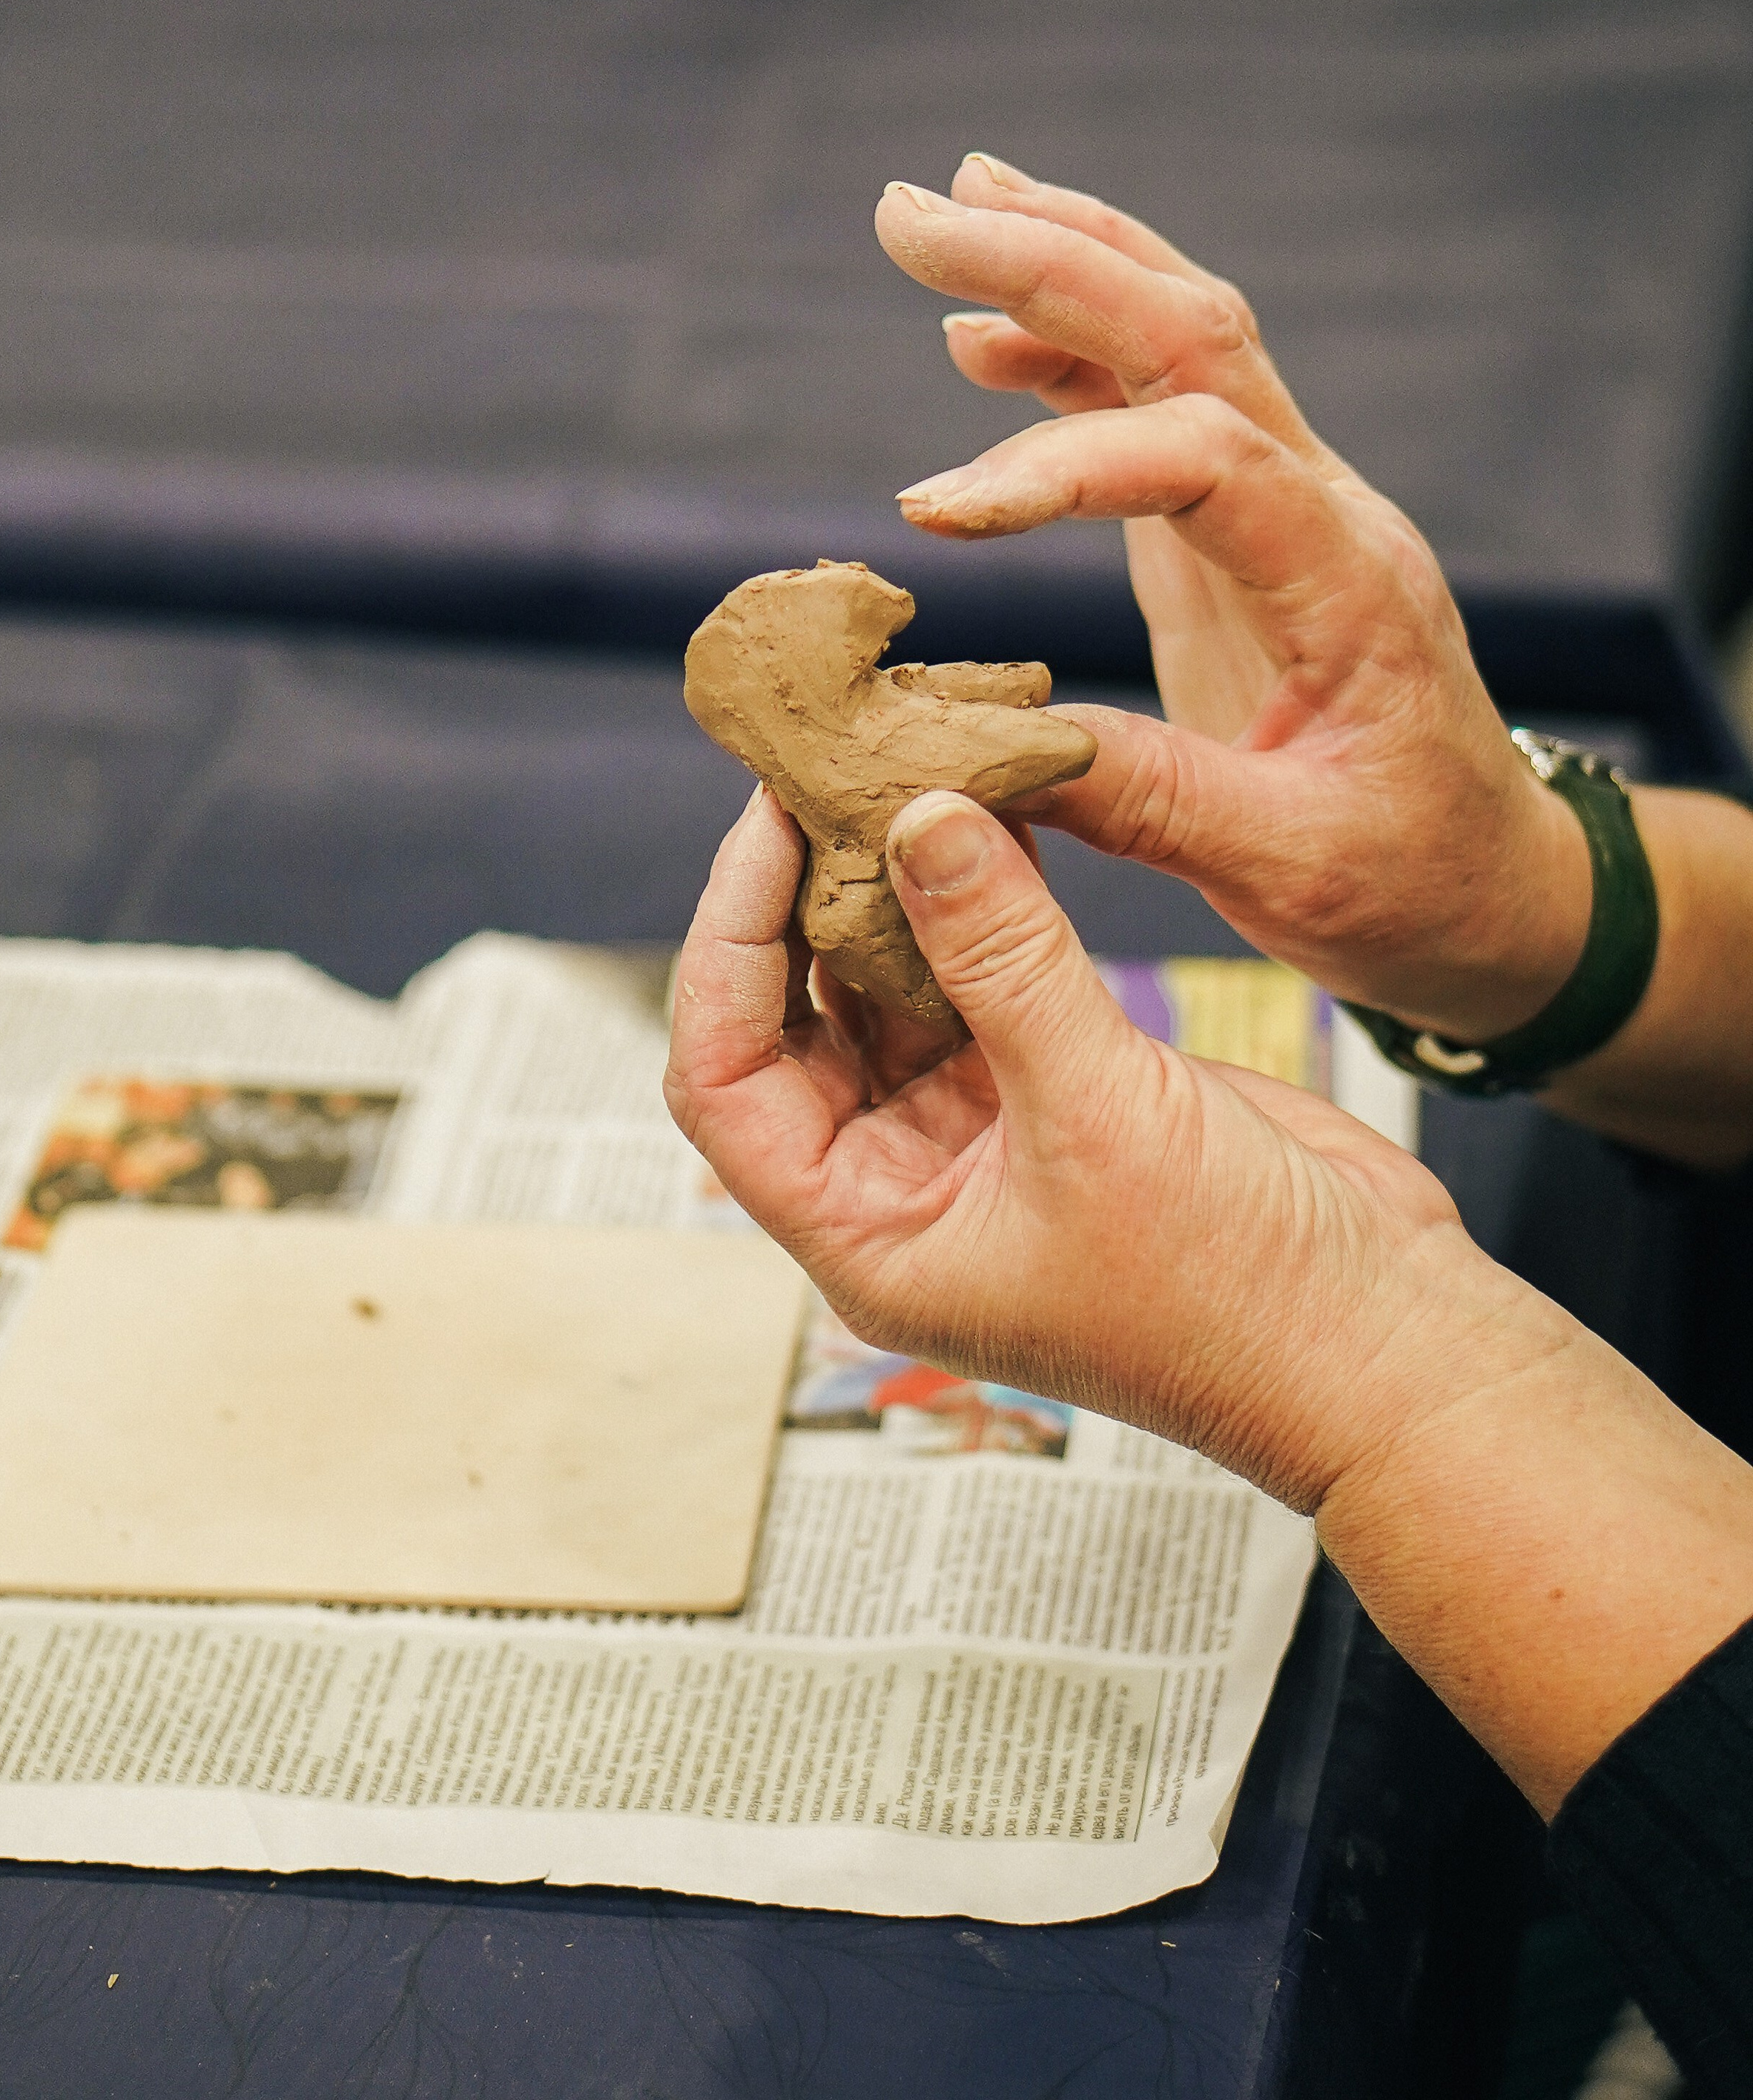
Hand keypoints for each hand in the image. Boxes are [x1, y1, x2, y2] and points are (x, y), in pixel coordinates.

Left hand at [665, 779, 1479, 1510]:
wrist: (1387, 1345)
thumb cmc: (1234, 1292)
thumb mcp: (1098, 1109)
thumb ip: (1002, 957)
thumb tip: (916, 818)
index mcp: (870, 1238)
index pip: (724, 1080)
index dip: (727, 947)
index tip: (766, 824)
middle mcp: (908, 1190)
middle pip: (800, 1021)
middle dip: (807, 898)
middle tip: (829, 769)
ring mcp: (987, 1139)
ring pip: (896, 989)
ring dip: (897, 887)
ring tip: (901, 766)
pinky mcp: (1067, 1091)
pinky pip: (990, 978)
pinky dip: (983, 899)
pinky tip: (989, 810)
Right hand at [876, 153, 1590, 1046]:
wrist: (1491, 884)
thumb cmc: (1408, 881)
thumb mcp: (1290, 873)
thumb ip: (1148, 806)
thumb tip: (976, 762)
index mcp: (1349, 584)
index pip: (1207, 457)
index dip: (1062, 462)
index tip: (935, 513)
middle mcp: (1325, 508)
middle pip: (1194, 333)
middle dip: (1052, 262)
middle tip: (912, 216)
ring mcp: (1286, 502)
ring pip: (1181, 334)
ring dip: (1061, 265)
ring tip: (935, 216)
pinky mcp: (1240, 526)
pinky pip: (1158, 401)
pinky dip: (1067, 353)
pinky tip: (976, 339)